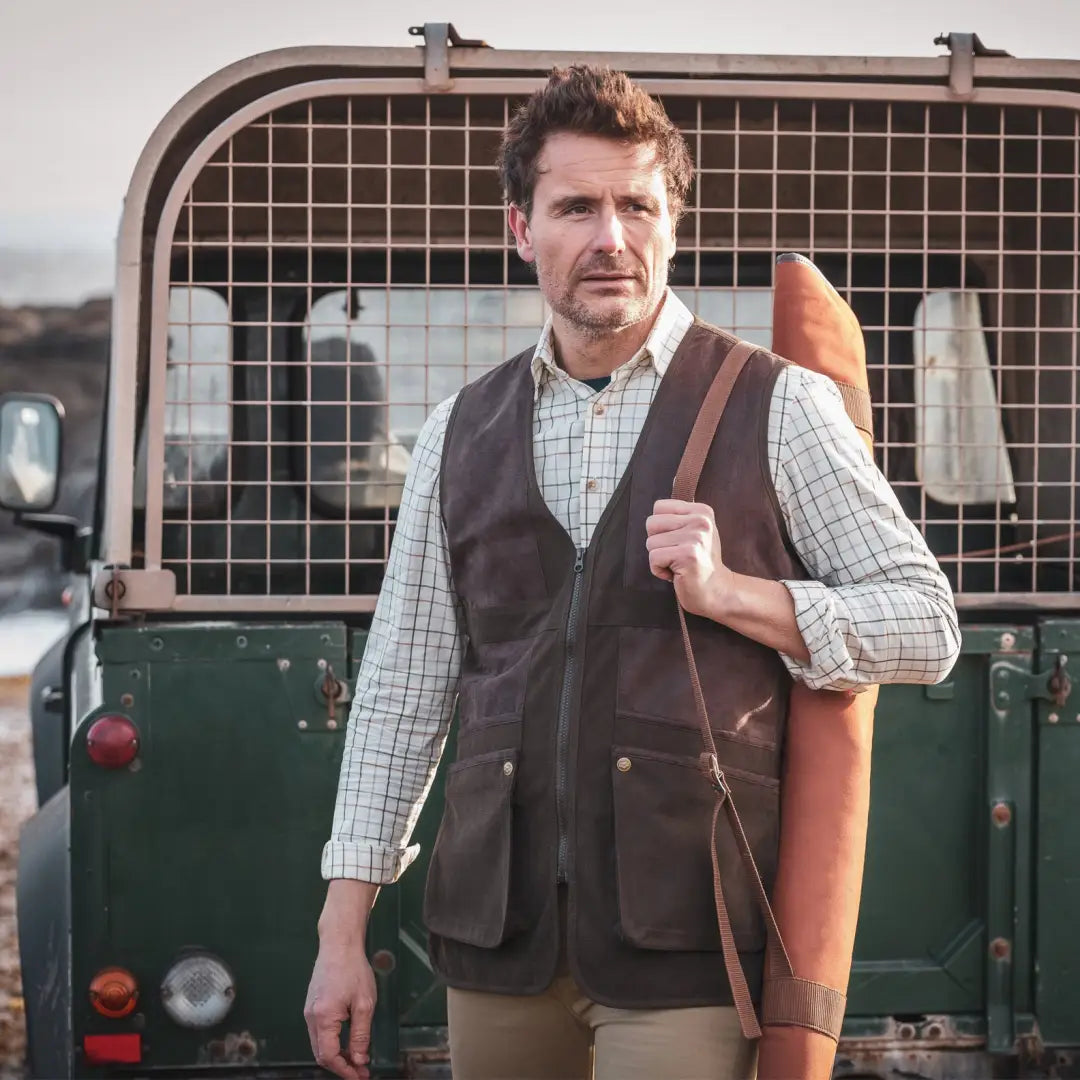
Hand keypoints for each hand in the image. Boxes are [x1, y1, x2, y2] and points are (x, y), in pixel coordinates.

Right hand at [304, 939, 375, 1078]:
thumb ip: (360, 1035)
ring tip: (357, 1059)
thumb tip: (358, 1060)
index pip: (329, 1056)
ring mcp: (309, 1011)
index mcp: (323, 1017)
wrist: (339, 944)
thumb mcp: (364, 1003)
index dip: (344, 1070)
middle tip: (360, 1071)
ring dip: (336, 1055)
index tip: (360, 1076)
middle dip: (341, 1066)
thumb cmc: (353, 969)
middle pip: (321, 1054)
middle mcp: (311, 1017)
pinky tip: (346, 1042)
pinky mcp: (312, 1006)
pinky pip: (319, 1033)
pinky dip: (332, 1042)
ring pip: (319, 1044)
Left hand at [645, 499, 734, 618]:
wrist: (717, 591)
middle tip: (677, 554)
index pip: (658, 507)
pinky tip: (676, 574)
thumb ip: (681, 512)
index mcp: (702, 510)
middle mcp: (700, 521)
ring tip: (678, 564)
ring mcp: (695, 537)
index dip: (661, 529)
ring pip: (650, 543)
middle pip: (651, 523)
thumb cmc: (700, 563)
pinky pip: (654, 558)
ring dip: (659, 559)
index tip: (678, 542)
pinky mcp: (688, 554)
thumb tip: (673, 476)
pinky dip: (659, 570)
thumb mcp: (695, 530)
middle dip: (657, 543)